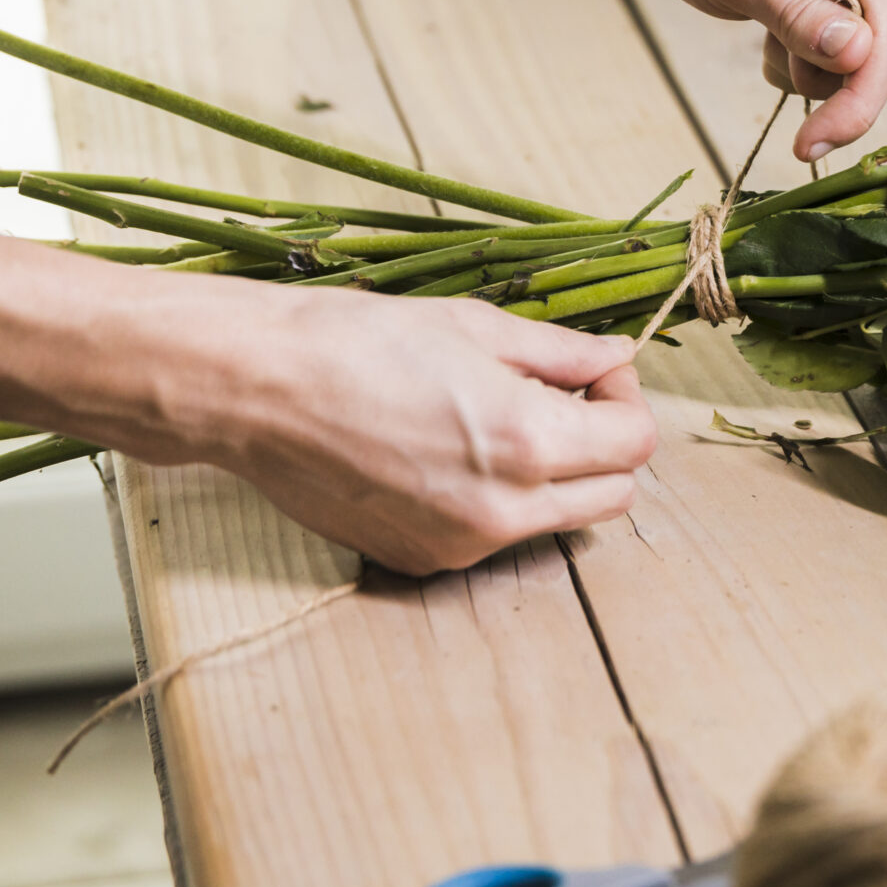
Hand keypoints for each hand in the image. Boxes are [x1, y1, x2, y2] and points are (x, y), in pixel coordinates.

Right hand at [0, 211, 657, 574]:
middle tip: (563, 394)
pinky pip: (497, 536)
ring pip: (558, 521)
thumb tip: (615, 357)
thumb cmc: (353, 341)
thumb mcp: (472, 326)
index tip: (597, 371)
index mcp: (524, 442)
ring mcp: (460, 545)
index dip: (626, 398)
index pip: (634, 443)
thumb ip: (559, 352)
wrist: (252, 390)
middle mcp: (500, 509)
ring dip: (557, 476)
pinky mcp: (421, 560)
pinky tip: (452, 451)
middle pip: (613, 496)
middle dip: (605, 443)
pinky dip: (501, 500)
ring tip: (498, 417)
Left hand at [597, 0, 886, 161]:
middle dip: (842, 85)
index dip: (857, 104)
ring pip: (885, 58)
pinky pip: (863, 45)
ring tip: (769, 35)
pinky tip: (776, 29)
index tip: (807, 145)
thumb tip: (861, 56)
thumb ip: (796, 14)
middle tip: (775, 59)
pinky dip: (818, 57)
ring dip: (825, 71)